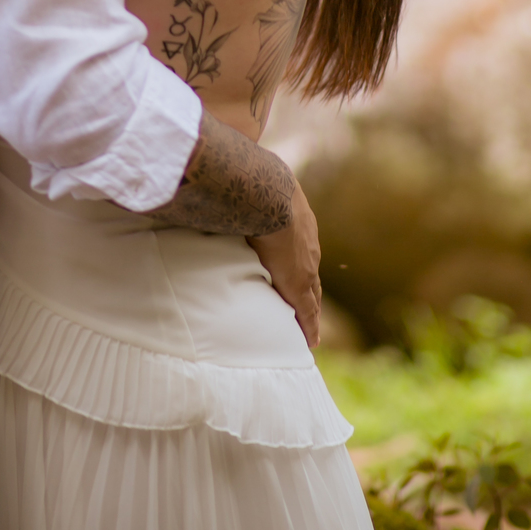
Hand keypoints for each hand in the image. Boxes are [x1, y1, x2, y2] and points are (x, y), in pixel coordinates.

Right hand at [249, 180, 322, 347]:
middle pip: (312, 277)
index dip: (302, 267)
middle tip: (311, 311)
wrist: (268, 197)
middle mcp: (308, 246)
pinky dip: (309, 326)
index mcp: (298, 225)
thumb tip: (219, 190)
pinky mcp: (299, 285)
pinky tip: (311, 340)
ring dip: (310, 310)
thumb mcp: (253, 193)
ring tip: (309, 328)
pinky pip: (307, 311)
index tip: (303, 282)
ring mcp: (306, 265)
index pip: (302, 253)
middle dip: (311, 293)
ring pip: (312, 295)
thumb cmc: (253, 189)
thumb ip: (242, 196)